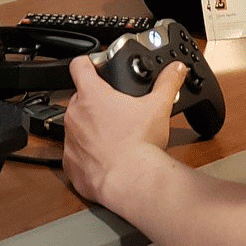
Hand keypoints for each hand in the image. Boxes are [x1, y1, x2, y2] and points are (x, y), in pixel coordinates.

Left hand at [62, 55, 187, 209]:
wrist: (132, 181)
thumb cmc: (140, 144)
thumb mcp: (158, 107)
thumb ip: (167, 83)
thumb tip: (176, 69)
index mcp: (92, 95)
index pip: (80, 66)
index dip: (87, 63)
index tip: (94, 66)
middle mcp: (75, 115)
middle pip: (80, 98)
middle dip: (95, 102)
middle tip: (115, 110)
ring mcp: (70, 140)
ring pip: (77, 126)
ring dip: (90, 128)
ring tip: (113, 136)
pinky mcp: (70, 164)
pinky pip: (75, 154)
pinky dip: (87, 155)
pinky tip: (106, 158)